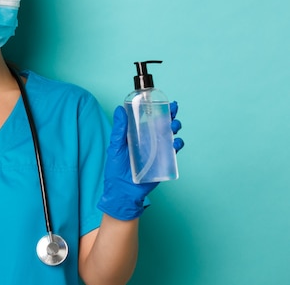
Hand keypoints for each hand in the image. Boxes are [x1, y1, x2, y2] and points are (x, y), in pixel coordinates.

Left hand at [97, 101, 183, 220]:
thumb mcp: (115, 146)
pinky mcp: (163, 161)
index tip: (163, 101)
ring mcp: (157, 150)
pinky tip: (175, 142)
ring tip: (174, 126)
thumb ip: (119, 130)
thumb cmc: (116, 168)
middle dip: (170, 116)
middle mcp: (148, 140)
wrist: (123, 191)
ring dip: (175, 128)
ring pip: (170, 135)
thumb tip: (119, 109)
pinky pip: (173, 151)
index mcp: (137, 134)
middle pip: (162, 124)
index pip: (149, 118)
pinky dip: (177, 145)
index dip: (157, 109)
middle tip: (173, 110)